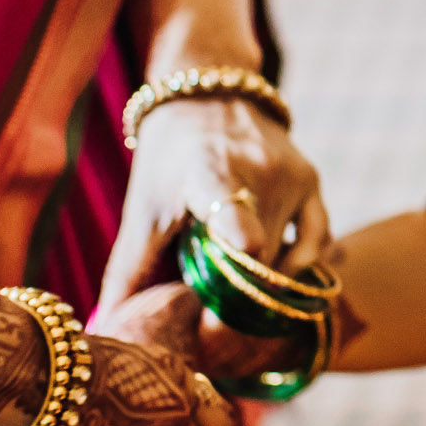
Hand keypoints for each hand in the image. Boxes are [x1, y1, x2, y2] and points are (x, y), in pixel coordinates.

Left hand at [96, 94, 327, 320]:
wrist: (210, 95)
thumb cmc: (168, 158)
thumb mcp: (143, 208)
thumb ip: (129, 270)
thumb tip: (108, 329)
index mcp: (207, 171)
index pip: (227, 200)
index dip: (239, 229)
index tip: (249, 250)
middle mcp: (257, 170)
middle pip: (258, 257)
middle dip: (238, 304)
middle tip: (214, 329)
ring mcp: (291, 176)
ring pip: (288, 257)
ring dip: (266, 287)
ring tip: (240, 299)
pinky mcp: (312, 180)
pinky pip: (317, 241)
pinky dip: (300, 266)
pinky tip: (279, 277)